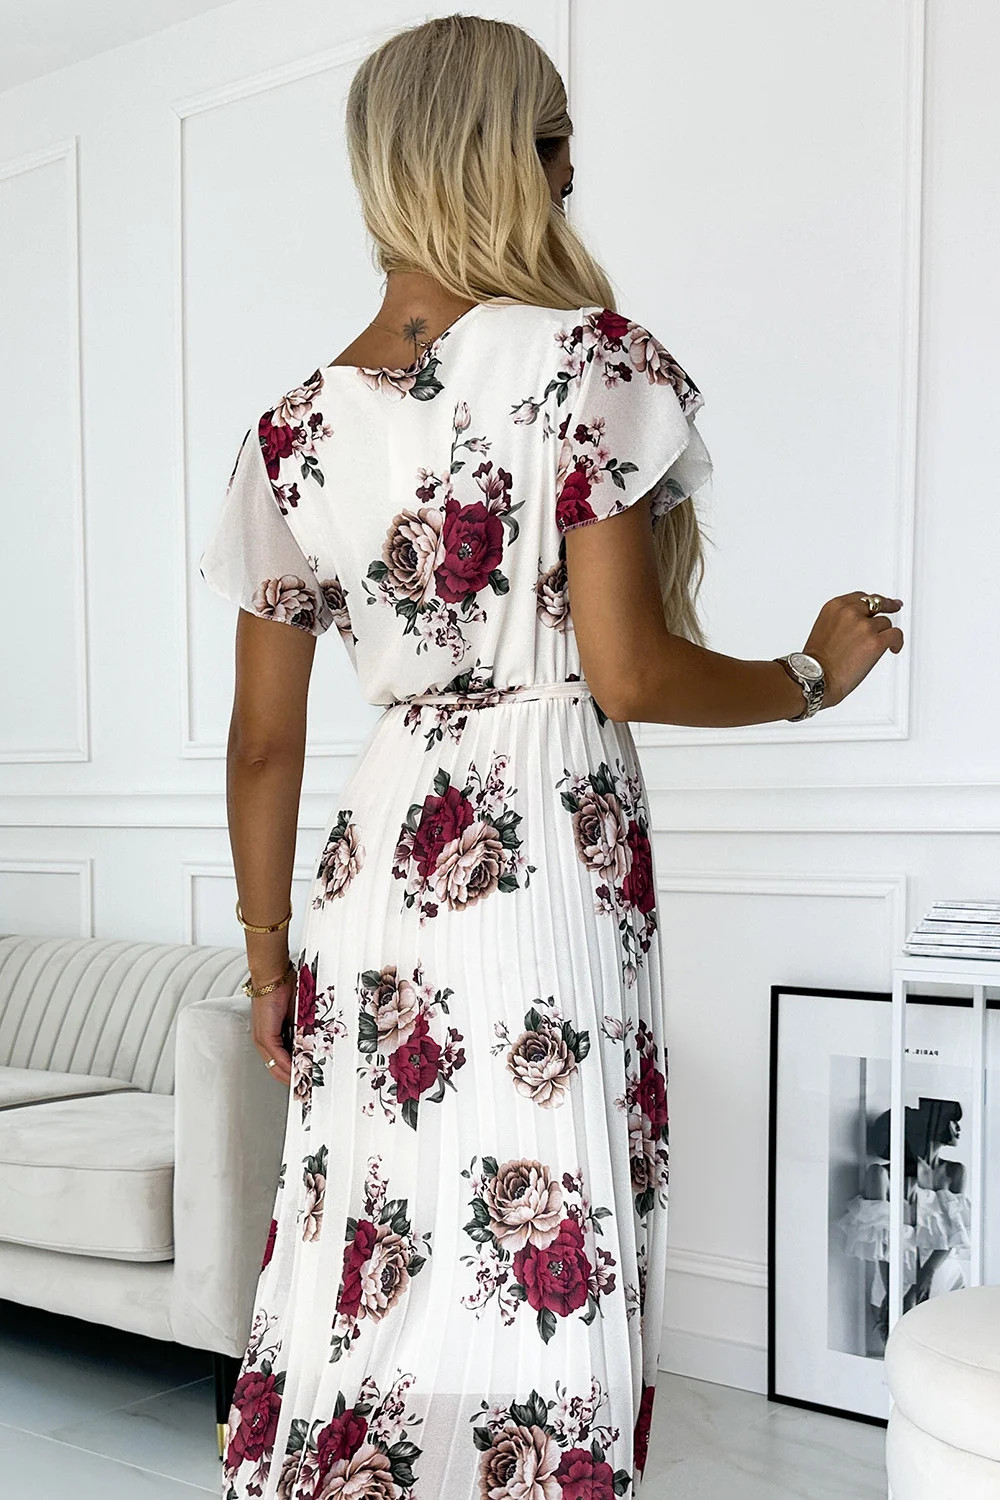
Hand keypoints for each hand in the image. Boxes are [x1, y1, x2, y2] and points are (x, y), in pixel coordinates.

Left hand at [251, 973, 296, 1086]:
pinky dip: (288, 1065)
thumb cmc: (284, 990)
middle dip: (292, 1080)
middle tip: (306, 1087)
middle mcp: (262, 1041)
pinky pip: (277, 1056)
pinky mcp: (265, 1035)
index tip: (304, 1079)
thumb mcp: (296, 1016)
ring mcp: (262, 1039)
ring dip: (291, 1075)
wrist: (274, 977)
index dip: (291, 1073)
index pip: (279, 1062)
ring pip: (275, 1066)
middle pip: (276, 1069)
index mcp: (269, 1036)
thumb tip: (311, 1045)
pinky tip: (297, 1070)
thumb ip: (301, 1031)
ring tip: (305, 1082)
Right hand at [804, 591, 904, 708]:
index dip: (872, 601)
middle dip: (886, 606)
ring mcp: (864, 626)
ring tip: (880, 645)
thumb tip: (857, 626)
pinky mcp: (876, 642)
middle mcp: (850, 612)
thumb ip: (841, 621)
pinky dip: (897, 642)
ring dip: (884, 633)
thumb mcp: (823, 629)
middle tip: (894, 607)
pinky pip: (896, 635)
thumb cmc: (815, 662)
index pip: (860, 597)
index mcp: (835, 607)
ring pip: (885, 623)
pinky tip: (894, 648)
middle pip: (876, 604)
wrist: (815, 677)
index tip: (879, 602)